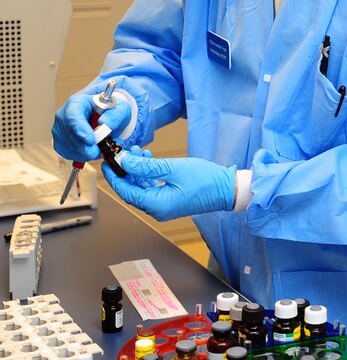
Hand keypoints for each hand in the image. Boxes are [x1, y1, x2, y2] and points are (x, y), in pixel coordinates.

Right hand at [52, 92, 131, 161]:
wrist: (104, 118)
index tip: (91, 140)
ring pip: (70, 147)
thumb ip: (115, 114)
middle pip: (70, 135)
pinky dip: (83, 156)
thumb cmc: (109, 111)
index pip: (73, 116)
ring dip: (87, 152)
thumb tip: (104, 123)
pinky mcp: (59, 143)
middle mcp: (64, 115)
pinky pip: (69, 154)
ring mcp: (59, 129)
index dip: (80, 129)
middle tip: (101, 150)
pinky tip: (92, 148)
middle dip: (87, 146)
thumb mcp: (119, 108)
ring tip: (100, 146)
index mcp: (77, 102)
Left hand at [102, 148, 236, 221]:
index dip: (114, 177)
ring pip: (141, 187)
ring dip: (137, 169)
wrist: (227, 189)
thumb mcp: (173, 168)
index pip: (126, 192)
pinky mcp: (169, 200)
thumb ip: (147, 166)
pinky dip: (147, 174)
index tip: (106, 162)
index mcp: (157, 205)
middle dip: (126, 170)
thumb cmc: (205, 180)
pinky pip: (151, 188)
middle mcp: (157, 209)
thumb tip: (125, 161)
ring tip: (138, 151)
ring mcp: (164, 205)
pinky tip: (149, 159)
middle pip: (132, 190)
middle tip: (122, 152)